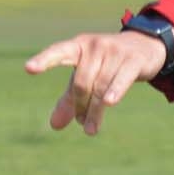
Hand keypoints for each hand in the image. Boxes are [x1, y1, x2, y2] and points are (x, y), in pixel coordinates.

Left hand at [24, 30, 166, 135]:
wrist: (144, 47)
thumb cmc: (108, 63)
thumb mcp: (87, 77)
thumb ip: (70, 100)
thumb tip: (54, 126)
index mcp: (78, 47)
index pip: (58, 53)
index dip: (43, 61)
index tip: (29, 69)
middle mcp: (94, 46)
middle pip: (81, 82)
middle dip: (79, 106)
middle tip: (81, 123)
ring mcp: (114, 51)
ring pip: (100, 87)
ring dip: (95, 111)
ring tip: (90, 129)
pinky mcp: (133, 60)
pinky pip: (120, 79)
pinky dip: (114, 91)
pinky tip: (108, 103)